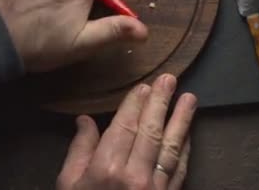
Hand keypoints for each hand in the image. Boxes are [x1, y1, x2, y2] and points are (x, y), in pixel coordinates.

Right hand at [57, 74, 195, 189]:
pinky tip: (189, 132)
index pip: (125, 126)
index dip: (137, 104)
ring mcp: (154, 188)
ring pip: (172, 146)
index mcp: (105, 169)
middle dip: (162, 102)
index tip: (146, 86)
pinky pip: (179, 168)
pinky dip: (186, 148)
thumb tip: (86, 120)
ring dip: (182, 120)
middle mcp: (133, 175)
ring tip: (191, 98)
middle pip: (151, 131)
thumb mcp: (68, 186)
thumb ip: (79, 151)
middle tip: (171, 80)